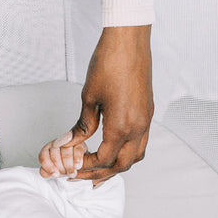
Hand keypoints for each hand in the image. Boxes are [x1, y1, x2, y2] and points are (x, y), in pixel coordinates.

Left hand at [38, 133, 84, 177]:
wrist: (79, 165)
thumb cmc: (64, 167)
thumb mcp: (54, 172)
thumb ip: (46, 172)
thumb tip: (47, 173)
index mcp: (47, 150)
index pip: (43, 156)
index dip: (48, 166)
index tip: (55, 174)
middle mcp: (56, 144)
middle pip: (54, 154)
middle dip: (60, 167)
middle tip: (65, 174)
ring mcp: (68, 142)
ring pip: (65, 151)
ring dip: (69, 165)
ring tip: (72, 173)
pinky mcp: (79, 143)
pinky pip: (77, 150)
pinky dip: (77, 160)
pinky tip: (77, 166)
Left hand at [64, 25, 152, 181]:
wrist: (129, 39)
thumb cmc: (108, 62)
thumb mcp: (89, 97)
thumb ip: (82, 125)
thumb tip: (69, 143)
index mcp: (122, 126)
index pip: (104, 159)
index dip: (86, 167)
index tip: (72, 167)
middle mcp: (138, 127)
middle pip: (123, 164)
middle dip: (102, 174)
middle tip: (83, 178)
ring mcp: (146, 120)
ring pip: (137, 155)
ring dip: (118, 165)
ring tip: (100, 170)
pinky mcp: (148, 111)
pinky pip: (142, 141)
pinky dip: (128, 151)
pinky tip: (114, 149)